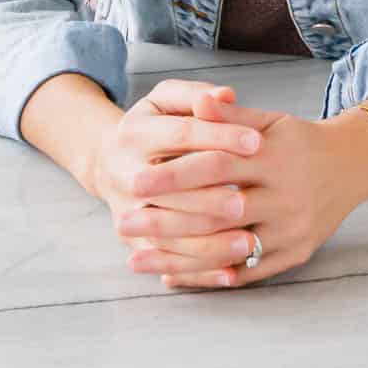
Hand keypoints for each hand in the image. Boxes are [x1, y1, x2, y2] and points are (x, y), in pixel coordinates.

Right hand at [89, 77, 267, 254]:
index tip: (257, 142)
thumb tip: (226, 94)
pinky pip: (169, 261)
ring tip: (248, 242)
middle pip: (171, 190)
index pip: (182, 134)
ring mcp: (126, 212)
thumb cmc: (154, 125)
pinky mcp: (134, 243)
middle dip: (211, 198)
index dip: (220, 136)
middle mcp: (124, 173)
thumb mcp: (166, 100)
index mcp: (135, 132)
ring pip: (169, 233)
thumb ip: (196, 95)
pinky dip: (199, 270)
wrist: (110, 160)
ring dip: (208, 242)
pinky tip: (230, 272)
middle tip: (249, 203)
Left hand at [121, 92, 366, 291]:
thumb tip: (196, 102)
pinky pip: (245, 272)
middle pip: (217, 211)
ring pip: (228, 249)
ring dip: (178, 258)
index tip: (136, 180)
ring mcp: (290, 230)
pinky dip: (207, 276)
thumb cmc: (298, 140)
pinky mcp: (294, 255)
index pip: (217, 166)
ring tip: (136, 259)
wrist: (350, 166)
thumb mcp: (269, 120)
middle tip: (125, 222)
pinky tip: (172, 275)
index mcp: (273, 158)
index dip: (175, 174)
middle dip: (167, 220)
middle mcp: (284, 196)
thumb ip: (230, 117)